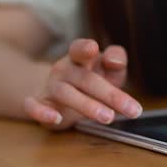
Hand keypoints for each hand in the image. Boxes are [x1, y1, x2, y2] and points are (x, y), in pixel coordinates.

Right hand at [23, 39, 142, 129]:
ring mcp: (51, 87)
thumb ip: (117, 60)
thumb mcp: (108, 69)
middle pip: (85, 79)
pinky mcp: (39, 105)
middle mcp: (64, 70)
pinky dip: (41, 112)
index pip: (80, 49)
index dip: (85, 48)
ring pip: (66, 94)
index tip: (93, 49)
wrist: (54, 92)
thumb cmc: (89, 78)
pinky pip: (33, 107)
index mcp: (80, 58)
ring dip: (87, 105)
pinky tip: (55, 118)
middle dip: (109, 94)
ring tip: (108, 117)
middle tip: (132, 110)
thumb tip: (115, 61)